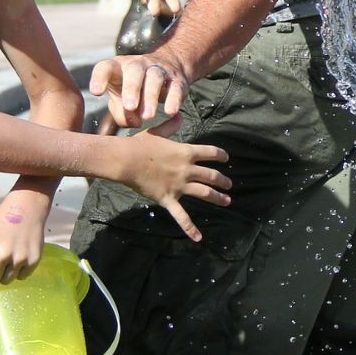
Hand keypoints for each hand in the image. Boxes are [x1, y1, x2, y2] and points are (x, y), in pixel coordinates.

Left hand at [0, 192, 51, 283]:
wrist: (27, 208)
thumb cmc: (2, 220)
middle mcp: (2, 254)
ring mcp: (19, 258)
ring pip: (6, 281)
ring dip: (6, 274)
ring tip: (9, 260)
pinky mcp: (33, 260)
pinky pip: (22, 276)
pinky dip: (20, 271)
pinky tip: (20, 258)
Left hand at [90, 50, 191, 128]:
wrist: (167, 67)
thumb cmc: (133, 89)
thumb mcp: (120, 98)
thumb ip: (121, 112)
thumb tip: (135, 121)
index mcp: (118, 67)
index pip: (106, 67)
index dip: (100, 78)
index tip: (96, 92)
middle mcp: (137, 65)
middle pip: (134, 71)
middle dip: (131, 88)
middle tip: (129, 106)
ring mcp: (158, 70)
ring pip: (155, 78)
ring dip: (151, 97)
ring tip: (147, 117)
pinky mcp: (176, 80)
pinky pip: (175, 87)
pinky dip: (173, 99)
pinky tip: (170, 112)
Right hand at [118, 119, 230, 239]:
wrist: (126, 160)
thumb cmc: (139, 145)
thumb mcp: (157, 132)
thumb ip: (170, 126)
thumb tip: (180, 116)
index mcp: (186, 152)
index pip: (210, 153)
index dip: (220, 155)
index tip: (226, 159)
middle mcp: (187, 169)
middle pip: (211, 175)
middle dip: (222, 180)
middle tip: (229, 185)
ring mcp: (179, 185)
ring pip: (204, 193)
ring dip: (218, 197)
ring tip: (227, 201)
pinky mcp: (168, 199)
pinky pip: (181, 215)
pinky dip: (190, 228)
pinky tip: (198, 238)